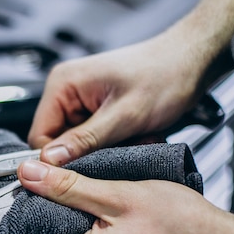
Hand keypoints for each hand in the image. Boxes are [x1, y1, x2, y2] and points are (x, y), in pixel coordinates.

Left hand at [17, 160, 228, 233]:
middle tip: (68, 180)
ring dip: (73, 218)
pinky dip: (89, 231)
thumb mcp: (116, 196)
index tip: (34, 182)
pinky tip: (107, 212)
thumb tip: (30, 174)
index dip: (27, 206)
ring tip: (93, 194)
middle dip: (52, 209)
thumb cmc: (182, 230)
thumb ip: (67, 186)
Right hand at [29, 36, 204, 164]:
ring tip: (131, 140)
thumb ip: (85, 140)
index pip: (40, 136)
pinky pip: (92, 139)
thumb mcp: (124, 115)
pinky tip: (133, 136)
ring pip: (77, 144)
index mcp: (63, 85)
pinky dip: (113, 144)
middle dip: (87, 154)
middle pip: (57, 142)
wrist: (193, 62)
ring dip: (103, 150)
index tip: (83, 171)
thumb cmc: (165, 75)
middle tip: (118, 151)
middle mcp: (67, 91)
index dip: (58, 159)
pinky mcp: (96, 110)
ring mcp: (81, 101)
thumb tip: (50, 160)